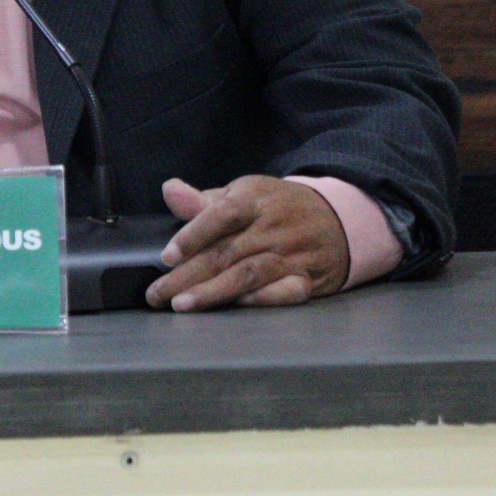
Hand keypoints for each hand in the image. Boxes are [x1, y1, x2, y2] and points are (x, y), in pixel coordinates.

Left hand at [144, 175, 351, 311]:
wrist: (338, 218)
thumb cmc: (277, 208)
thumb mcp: (244, 194)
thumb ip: (203, 200)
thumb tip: (168, 190)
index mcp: (255, 200)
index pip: (221, 214)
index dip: (193, 235)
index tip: (167, 257)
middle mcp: (273, 226)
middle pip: (226, 252)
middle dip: (187, 276)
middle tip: (157, 294)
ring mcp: (292, 253)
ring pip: (250, 274)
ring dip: (214, 292)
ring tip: (182, 305)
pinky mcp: (308, 278)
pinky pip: (286, 291)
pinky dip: (262, 299)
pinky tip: (236, 306)